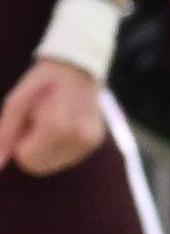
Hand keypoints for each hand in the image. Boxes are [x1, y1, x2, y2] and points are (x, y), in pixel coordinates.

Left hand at [0, 56, 104, 174]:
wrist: (79, 67)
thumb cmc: (43, 80)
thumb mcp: (17, 100)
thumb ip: (6, 131)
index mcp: (58, 126)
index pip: (26, 159)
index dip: (19, 143)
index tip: (26, 121)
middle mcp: (78, 138)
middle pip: (39, 166)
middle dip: (31, 148)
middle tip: (36, 122)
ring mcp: (89, 142)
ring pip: (53, 164)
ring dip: (45, 148)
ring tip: (50, 122)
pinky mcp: (95, 143)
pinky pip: (67, 159)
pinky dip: (58, 147)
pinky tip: (62, 126)